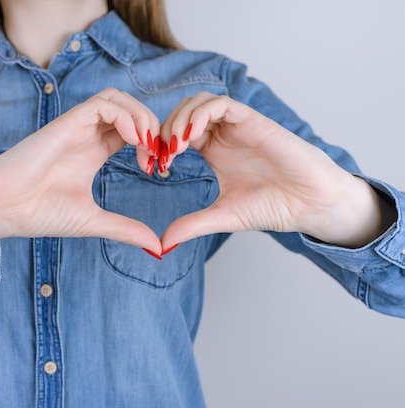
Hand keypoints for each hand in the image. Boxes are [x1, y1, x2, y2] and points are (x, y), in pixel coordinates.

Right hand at [0, 88, 162, 254]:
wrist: (4, 210)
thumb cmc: (39, 213)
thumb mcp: (94, 221)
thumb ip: (125, 229)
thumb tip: (157, 248)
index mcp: (94, 151)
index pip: (132, 130)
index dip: (152, 142)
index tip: (158, 168)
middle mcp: (87, 134)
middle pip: (129, 109)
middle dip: (152, 125)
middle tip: (158, 154)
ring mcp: (76, 127)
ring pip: (118, 98)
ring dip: (140, 115)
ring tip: (147, 144)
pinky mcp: (66, 122)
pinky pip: (103, 103)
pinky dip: (124, 115)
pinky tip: (133, 139)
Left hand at [159, 92, 394, 249]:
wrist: (310, 205)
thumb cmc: (273, 207)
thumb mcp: (222, 216)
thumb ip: (192, 225)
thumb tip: (162, 245)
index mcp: (213, 150)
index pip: (176, 133)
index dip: (160, 145)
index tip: (156, 168)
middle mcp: (223, 134)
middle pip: (182, 113)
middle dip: (165, 130)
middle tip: (161, 155)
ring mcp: (238, 126)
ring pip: (198, 103)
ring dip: (180, 120)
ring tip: (175, 147)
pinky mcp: (254, 121)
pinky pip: (221, 104)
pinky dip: (201, 113)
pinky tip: (191, 136)